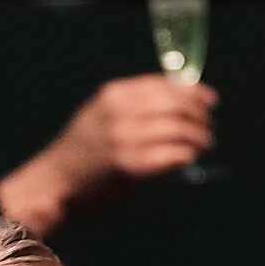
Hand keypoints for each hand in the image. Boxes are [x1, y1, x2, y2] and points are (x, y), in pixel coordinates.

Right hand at [0, 76, 218, 233]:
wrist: (55, 180)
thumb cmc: (82, 150)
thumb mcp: (102, 113)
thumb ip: (135, 105)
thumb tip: (180, 100)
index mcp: (114, 95)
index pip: (165, 85)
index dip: (193, 91)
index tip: (209, 99)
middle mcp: (120, 113)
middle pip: (177, 105)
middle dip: (200, 115)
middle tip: (209, 126)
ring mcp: (126, 139)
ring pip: (180, 129)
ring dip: (199, 137)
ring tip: (204, 143)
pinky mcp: (132, 166)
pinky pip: (174, 154)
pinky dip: (187, 154)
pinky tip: (189, 157)